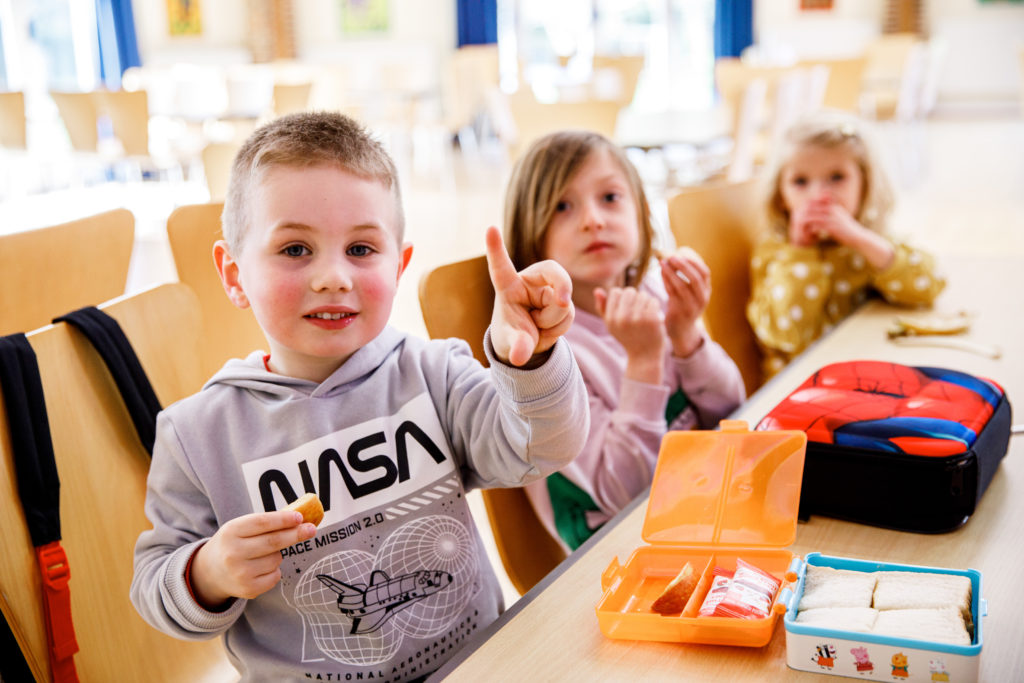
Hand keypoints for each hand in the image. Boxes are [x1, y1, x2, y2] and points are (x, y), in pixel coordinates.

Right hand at [191, 510, 315, 607]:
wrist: (209, 573)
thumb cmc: (233, 544)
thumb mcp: (240, 528)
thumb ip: (265, 523)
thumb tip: (299, 520)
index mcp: (231, 532)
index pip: (262, 523)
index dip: (283, 520)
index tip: (300, 517)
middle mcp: (233, 553)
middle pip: (273, 542)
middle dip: (295, 534)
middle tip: (311, 529)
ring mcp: (240, 573)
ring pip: (276, 559)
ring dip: (278, 554)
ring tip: (262, 554)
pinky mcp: (248, 589)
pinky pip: (275, 576)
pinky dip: (274, 570)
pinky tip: (260, 568)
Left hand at [485, 226, 573, 366]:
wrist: (528, 340)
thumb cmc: (512, 333)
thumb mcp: (511, 340)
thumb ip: (516, 346)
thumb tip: (520, 358)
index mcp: (508, 285)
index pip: (501, 266)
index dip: (496, 248)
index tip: (490, 229)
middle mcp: (530, 281)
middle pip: (554, 274)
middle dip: (563, 286)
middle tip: (562, 301)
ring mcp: (548, 289)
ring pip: (563, 303)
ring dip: (553, 322)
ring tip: (538, 325)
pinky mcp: (561, 299)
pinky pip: (569, 313)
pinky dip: (560, 326)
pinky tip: (548, 326)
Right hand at [594, 286, 664, 383]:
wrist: (645, 356)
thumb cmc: (628, 337)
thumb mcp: (611, 325)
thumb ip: (602, 308)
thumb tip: (597, 290)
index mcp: (611, 319)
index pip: (615, 292)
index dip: (622, 297)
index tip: (626, 308)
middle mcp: (622, 318)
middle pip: (629, 291)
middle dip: (634, 297)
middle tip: (638, 309)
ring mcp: (638, 319)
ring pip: (643, 295)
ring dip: (646, 302)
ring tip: (645, 314)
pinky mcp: (652, 320)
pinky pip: (653, 301)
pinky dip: (655, 306)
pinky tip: (654, 315)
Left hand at [660, 248, 709, 356]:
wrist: (681, 329)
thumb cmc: (683, 305)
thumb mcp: (689, 291)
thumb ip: (685, 276)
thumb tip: (672, 254)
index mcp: (706, 291)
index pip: (705, 272)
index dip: (694, 260)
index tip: (682, 250)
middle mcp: (702, 298)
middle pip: (696, 278)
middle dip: (683, 265)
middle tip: (672, 256)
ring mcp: (691, 306)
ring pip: (682, 286)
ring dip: (672, 272)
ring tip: (662, 262)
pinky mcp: (679, 312)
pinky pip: (672, 293)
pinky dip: (666, 281)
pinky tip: (660, 272)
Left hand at [791, 197, 893, 268]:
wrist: (858, 237)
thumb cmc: (848, 230)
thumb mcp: (840, 219)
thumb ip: (831, 215)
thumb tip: (821, 216)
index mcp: (834, 207)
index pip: (816, 203)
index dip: (806, 208)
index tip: (800, 215)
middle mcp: (832, 210)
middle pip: (812, 208)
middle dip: (803, 215)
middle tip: (797, 222)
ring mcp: (832, 218)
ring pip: (812, 217)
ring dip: (805, 223)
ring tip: (801, 230)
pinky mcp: (831, 227)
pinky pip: (815, 226)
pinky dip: (810, 230)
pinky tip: (808, 235)